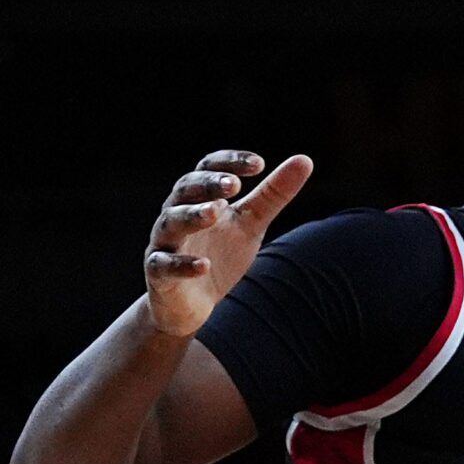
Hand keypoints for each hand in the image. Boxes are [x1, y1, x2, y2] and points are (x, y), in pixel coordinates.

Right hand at [143, 150, 313, 337]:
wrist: (192, 303)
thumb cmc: (220, 254)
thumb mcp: (251, 223)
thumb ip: (273, 194)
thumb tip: (305, 160)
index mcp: (200, 198)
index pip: (208, 168)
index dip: (230, 162)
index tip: (259, 164)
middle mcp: (177, 213)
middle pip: (185, 189)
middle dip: (209, 185)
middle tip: (235, 185)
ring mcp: (165, 243)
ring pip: (172, 223)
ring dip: (192, 216)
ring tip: (215, 213)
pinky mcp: (159, 274)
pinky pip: (165, 266)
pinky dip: (183, 265)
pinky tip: (205, 265)